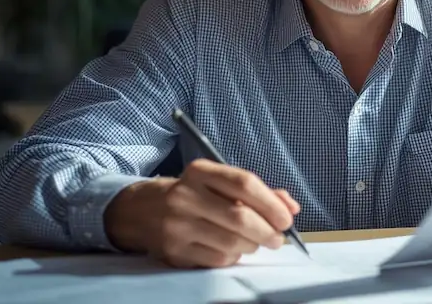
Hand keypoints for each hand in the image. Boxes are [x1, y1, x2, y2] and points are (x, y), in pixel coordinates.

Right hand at [105, 159, 299, 267]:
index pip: (244, 183)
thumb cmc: (192, 194)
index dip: (271, 203)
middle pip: (240, 217)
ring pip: (231, 242)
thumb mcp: (218, 183)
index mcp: (200, 172)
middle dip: (267, 231)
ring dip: (252, 246)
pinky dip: (233, 257)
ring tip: (255, 242)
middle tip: (278, 238)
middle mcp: (185, 196)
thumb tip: (290, 206)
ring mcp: (177, 225)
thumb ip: (256, 192)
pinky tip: (233, 249)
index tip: (286, 218)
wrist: (141, 211)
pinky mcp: (174, 251)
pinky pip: (217, 259)